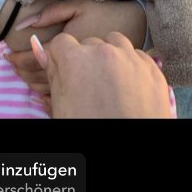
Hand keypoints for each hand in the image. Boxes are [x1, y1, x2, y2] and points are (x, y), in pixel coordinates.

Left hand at [5, 0, 146, 90]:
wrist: (134, 25)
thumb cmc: (104, 12)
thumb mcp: (78, 5)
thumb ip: (51, 13)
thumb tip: (26, 25)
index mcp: (68, 44)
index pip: (33, 57)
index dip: (17, 58)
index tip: (8, 54)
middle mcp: (74, 64)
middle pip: (37, 75)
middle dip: (21, 71)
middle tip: (12, 63)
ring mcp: (82, 76)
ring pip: (48, 87)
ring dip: (32, 81)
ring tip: (24, 71)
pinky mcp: (89, 82)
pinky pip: (62, 92)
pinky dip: (47, 89)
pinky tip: (43, 81)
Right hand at [31, 31, 171, 118]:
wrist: (130, 149)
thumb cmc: (91, 127)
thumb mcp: (62, 107)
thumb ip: (53, 74)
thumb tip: (40, 50)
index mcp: (76, 60)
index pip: (61, 42)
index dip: (61, 58)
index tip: (65, 71)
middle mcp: (104, 52)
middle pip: (89, 43)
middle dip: (86, 59)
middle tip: (88, 85)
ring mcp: (131, 58)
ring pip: (114, 42)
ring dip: (109, 56)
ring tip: (108, 82)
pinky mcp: (151, 68)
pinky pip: (136, 55)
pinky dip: (130, 65)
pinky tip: (127, 86)